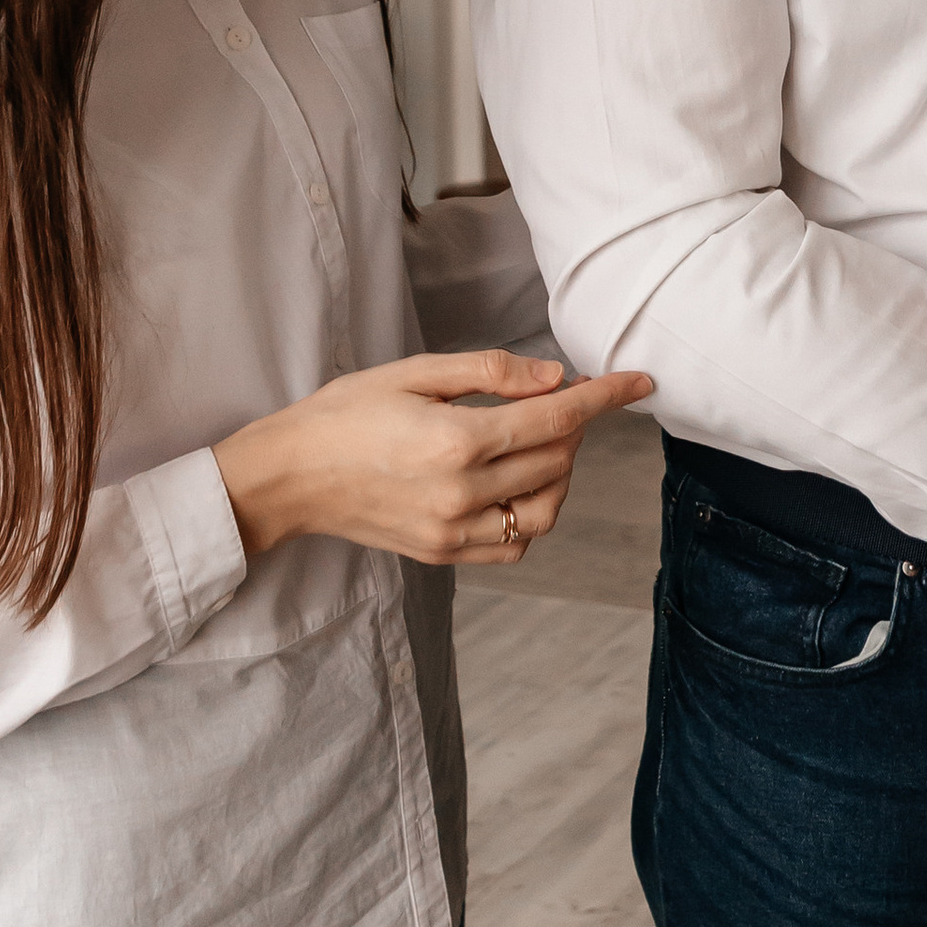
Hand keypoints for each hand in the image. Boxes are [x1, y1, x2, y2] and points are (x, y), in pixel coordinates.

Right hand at [216, 351, 653, 565]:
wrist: (289, 476)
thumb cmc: (344, 414)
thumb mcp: (414, 372)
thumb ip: (490, 373)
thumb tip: (553, 378)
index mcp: (456, 441)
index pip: (555, 417)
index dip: (605, 396)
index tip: (638, 382)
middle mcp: (462, 493)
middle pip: (558, 461)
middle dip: (573, 425)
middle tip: (556, 399)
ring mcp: (453, 532)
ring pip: (546, 510)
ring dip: (560, 473)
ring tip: (537, 442)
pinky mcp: (443, 554)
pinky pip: (514, 543)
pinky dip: (532, 514)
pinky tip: (515, 483)